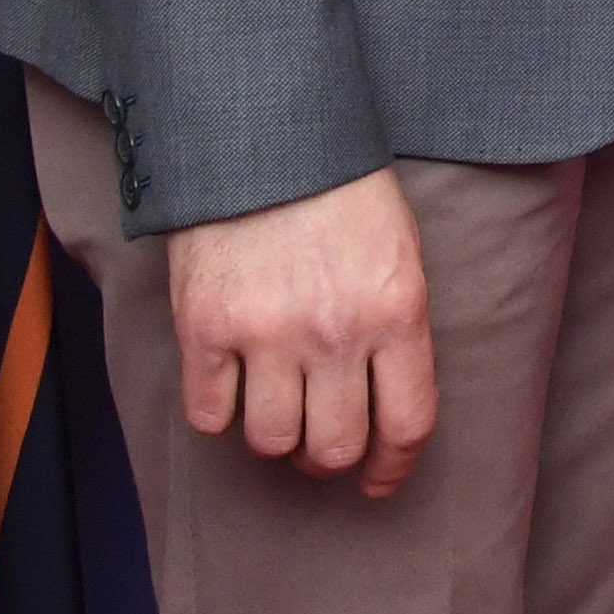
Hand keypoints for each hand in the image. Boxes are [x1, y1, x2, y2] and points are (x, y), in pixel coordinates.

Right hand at [165, 166, 435, 499]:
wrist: (262, 133)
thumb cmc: (338, 190)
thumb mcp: (397, 250)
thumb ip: (397, 327)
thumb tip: (386, 407)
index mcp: (397, 309)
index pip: (407, 423)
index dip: (393, 467)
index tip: (379, 480)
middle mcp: (335, 331)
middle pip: (334, 447)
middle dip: (330, 456)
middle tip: (320, 438)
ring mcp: (267, 332)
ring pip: (271, 441)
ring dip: (275, 433)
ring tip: (275, 403)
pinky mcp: (205, 327)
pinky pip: (210, 415)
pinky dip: (219, 411)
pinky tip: (228, 383)